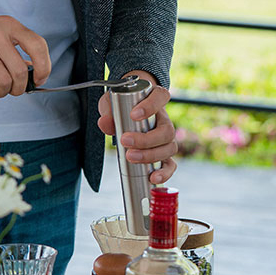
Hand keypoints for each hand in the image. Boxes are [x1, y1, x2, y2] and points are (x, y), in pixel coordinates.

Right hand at [0, 0, 50, 98]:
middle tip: (10, 90)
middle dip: (18, 88)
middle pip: (20, 71)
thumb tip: (33, 74)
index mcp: (7, 24)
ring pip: (4, 81)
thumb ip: (12, 50)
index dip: (44, 66)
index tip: (40, 79)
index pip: (37, 45)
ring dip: (1, 92)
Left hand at [97, 69, 177, 184]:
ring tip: (131, 157)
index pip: (160, 97)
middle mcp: (165, 118)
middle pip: (166, 130)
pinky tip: (153, 177)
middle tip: (125, 140)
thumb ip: (108, 111)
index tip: (134, 115)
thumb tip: (104, 123)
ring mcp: (166, 137)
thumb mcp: (112, 102)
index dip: (151, 106)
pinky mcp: (164, 153)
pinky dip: (164, 172)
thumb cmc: (122, 104)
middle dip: (146, 139)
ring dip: (151, 155)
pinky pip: (170, 164)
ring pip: (169, 147)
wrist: (129, 112)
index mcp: (156, 98)